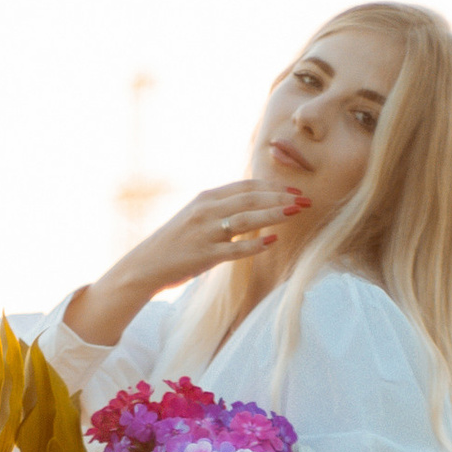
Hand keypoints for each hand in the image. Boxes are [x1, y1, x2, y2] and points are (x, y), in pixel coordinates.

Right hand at [65, 177, 308, 347]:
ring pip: (246, 220)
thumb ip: (220, 208)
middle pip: (250, 199)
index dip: (272, 186)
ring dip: (274, 214)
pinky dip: (255, 245)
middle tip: (305, 199)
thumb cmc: (175, 242)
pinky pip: (235, 249)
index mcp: (205, 199)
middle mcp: (206, 211)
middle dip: (280, 198)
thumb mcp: (195, 216)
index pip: (245, 187)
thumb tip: (250, 204)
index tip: (294, 189)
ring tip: (296, 213)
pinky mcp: (204, 256)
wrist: (146, 265)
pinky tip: (273, 241)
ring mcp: (205, 233)